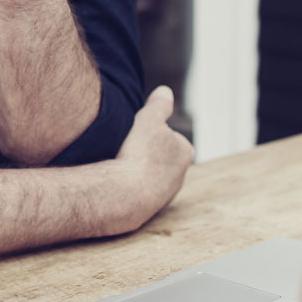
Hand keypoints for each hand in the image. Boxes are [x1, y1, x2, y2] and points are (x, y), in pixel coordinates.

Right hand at [107, 86, 195, 233]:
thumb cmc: (139, 154)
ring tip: (119, 164)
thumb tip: (165, 91)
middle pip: (160, 157)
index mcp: (185, 152)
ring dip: (135, 169)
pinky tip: (116, 180)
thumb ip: (159, 104)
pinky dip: (129, 185)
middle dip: (145, 152)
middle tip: (126, 148)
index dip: (151, 131)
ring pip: (148, 175)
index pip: (170, 136)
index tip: (137, 133)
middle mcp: (179, 176)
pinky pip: (138, 191)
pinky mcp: (148, 209)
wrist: (125, 194)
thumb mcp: (149, 118)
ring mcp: (164, 195)